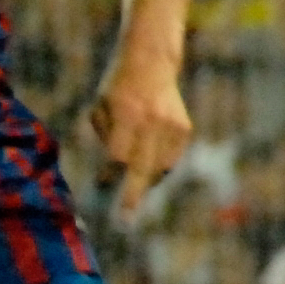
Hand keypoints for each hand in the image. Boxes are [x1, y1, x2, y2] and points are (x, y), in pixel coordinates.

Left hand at [88, 51, 191, 222]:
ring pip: (159, 167)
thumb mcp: (99, 107)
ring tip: (132, 185)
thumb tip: (109, 174)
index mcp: (127, 113)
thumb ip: (104, 139)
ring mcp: (172, 125)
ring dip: (144, 180)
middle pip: (143, 167)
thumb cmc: (117, 88)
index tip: (101, 186)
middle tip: (125, 221)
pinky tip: (147, 164)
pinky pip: (170, 159)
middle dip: (133, 196)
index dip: (110, 173)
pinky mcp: (184, 128)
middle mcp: (153, 120)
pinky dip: (158, 166)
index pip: (119, 154)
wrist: (151, 62)